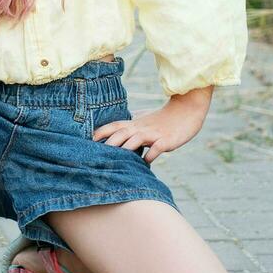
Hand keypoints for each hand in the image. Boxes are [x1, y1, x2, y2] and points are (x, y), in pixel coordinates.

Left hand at [92, 98, 206, 163]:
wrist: (186, 110)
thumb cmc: (162, 118)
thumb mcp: (143, 120)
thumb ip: (128, 127)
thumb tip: (111, 136)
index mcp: (134, 123)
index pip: (113, 125)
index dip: (100, 132)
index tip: (86, 141)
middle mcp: (141, 127)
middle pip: (121, 133)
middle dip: (108, 143)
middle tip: (95, 154)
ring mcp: (154, 133)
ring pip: (136, 139)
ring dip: (126, 148)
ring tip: (116, 159)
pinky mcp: (167, 140)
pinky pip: (158, 148)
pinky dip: (151, 155)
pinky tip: (145, 163)